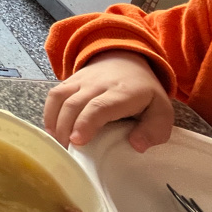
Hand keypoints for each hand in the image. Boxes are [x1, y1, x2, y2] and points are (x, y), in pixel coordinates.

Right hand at [43, 50, 173, 152]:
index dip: (86, 123)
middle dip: (66, 128)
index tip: (78, 141)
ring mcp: (81, 80)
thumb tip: (136, 145)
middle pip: (74, 104)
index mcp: (123, 93)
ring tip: (58, 143)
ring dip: (55, 122)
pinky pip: (54, 95)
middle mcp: (98, 84)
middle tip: (67, 151)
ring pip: (60, 98)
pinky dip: (49, 113)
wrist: (126, 59)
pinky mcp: (70, 81)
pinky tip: (52, 131)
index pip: (99, 106)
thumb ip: (155, 130)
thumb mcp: (161, 110)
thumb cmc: (143, 92)